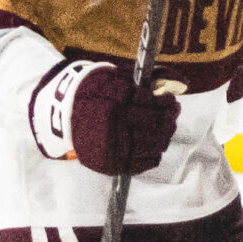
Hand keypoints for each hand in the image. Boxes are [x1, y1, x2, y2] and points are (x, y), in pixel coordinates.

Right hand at [35, 60, 179, 176]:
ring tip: (165, 127)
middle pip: (156, 125)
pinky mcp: (112, 164)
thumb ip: (145, 79)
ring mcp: (114, 148)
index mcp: (115, 104)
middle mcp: (115, 127)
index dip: (167, 102)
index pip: (152, 104)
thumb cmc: (91, 92)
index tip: (171, 100)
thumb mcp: (114, 77)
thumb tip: (181, 81)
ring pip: (154, 145)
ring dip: (165, 135)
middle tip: (173, 113)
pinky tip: (154, 143)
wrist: (61, 116)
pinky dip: (155, 153)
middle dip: (169, 118)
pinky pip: (145, 162)